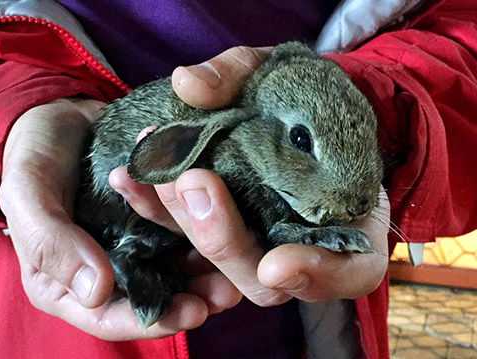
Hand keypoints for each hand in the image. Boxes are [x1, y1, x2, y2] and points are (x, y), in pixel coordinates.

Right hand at [0, 98, 232, 340]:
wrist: (56, 113)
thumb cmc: (32, 157)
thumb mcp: (29, 197)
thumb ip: (53, 244)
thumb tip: (97, 292)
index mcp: (66, 284)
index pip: (110, 317)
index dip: (153, 320)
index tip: (192, 311)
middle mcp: (105, 271)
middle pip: (152, 297)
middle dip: (192, 296)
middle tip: (229, 289)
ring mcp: (133, 244)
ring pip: (174, 266)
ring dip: (206, 266)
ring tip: (238, 262)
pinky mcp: (154, 218)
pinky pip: (181, 229)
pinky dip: (202, 227)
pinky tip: (227, 221)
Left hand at [110, 46, 388, 307]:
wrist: (289, 106)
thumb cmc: (302, 93)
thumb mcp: (283, 70)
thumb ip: (240, 73)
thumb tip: (187, 84)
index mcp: (352, 225)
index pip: (350, 270)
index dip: (317, 273)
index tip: (277, 263)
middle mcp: (307, 252)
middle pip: (265, 279)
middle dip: (222, 238)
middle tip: (189, 179)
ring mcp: (259, 249)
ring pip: (219, 268)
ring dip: (179, 227)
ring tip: (145, 172)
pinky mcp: (218, 235)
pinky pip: (185, 241)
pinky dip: (155, 214)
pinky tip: (125, 179)